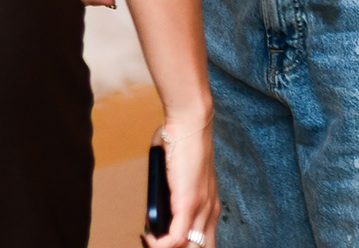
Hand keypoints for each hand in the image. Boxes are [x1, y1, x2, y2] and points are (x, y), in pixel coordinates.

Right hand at [146, 115, 218, 247]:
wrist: (190, 123)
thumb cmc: (182, 140)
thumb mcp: (177, 174)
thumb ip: (168, 190)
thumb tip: (154, 199)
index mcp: (210, 204)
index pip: (205, 242)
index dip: (185, 247)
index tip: (163, 240)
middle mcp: (210, 210)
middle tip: (157, 243)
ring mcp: (202, 208)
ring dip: (165, 247)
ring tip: (150, 240)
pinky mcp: (189, 203)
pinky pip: (176, 239)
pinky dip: (159, 243)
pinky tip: (148, 236)